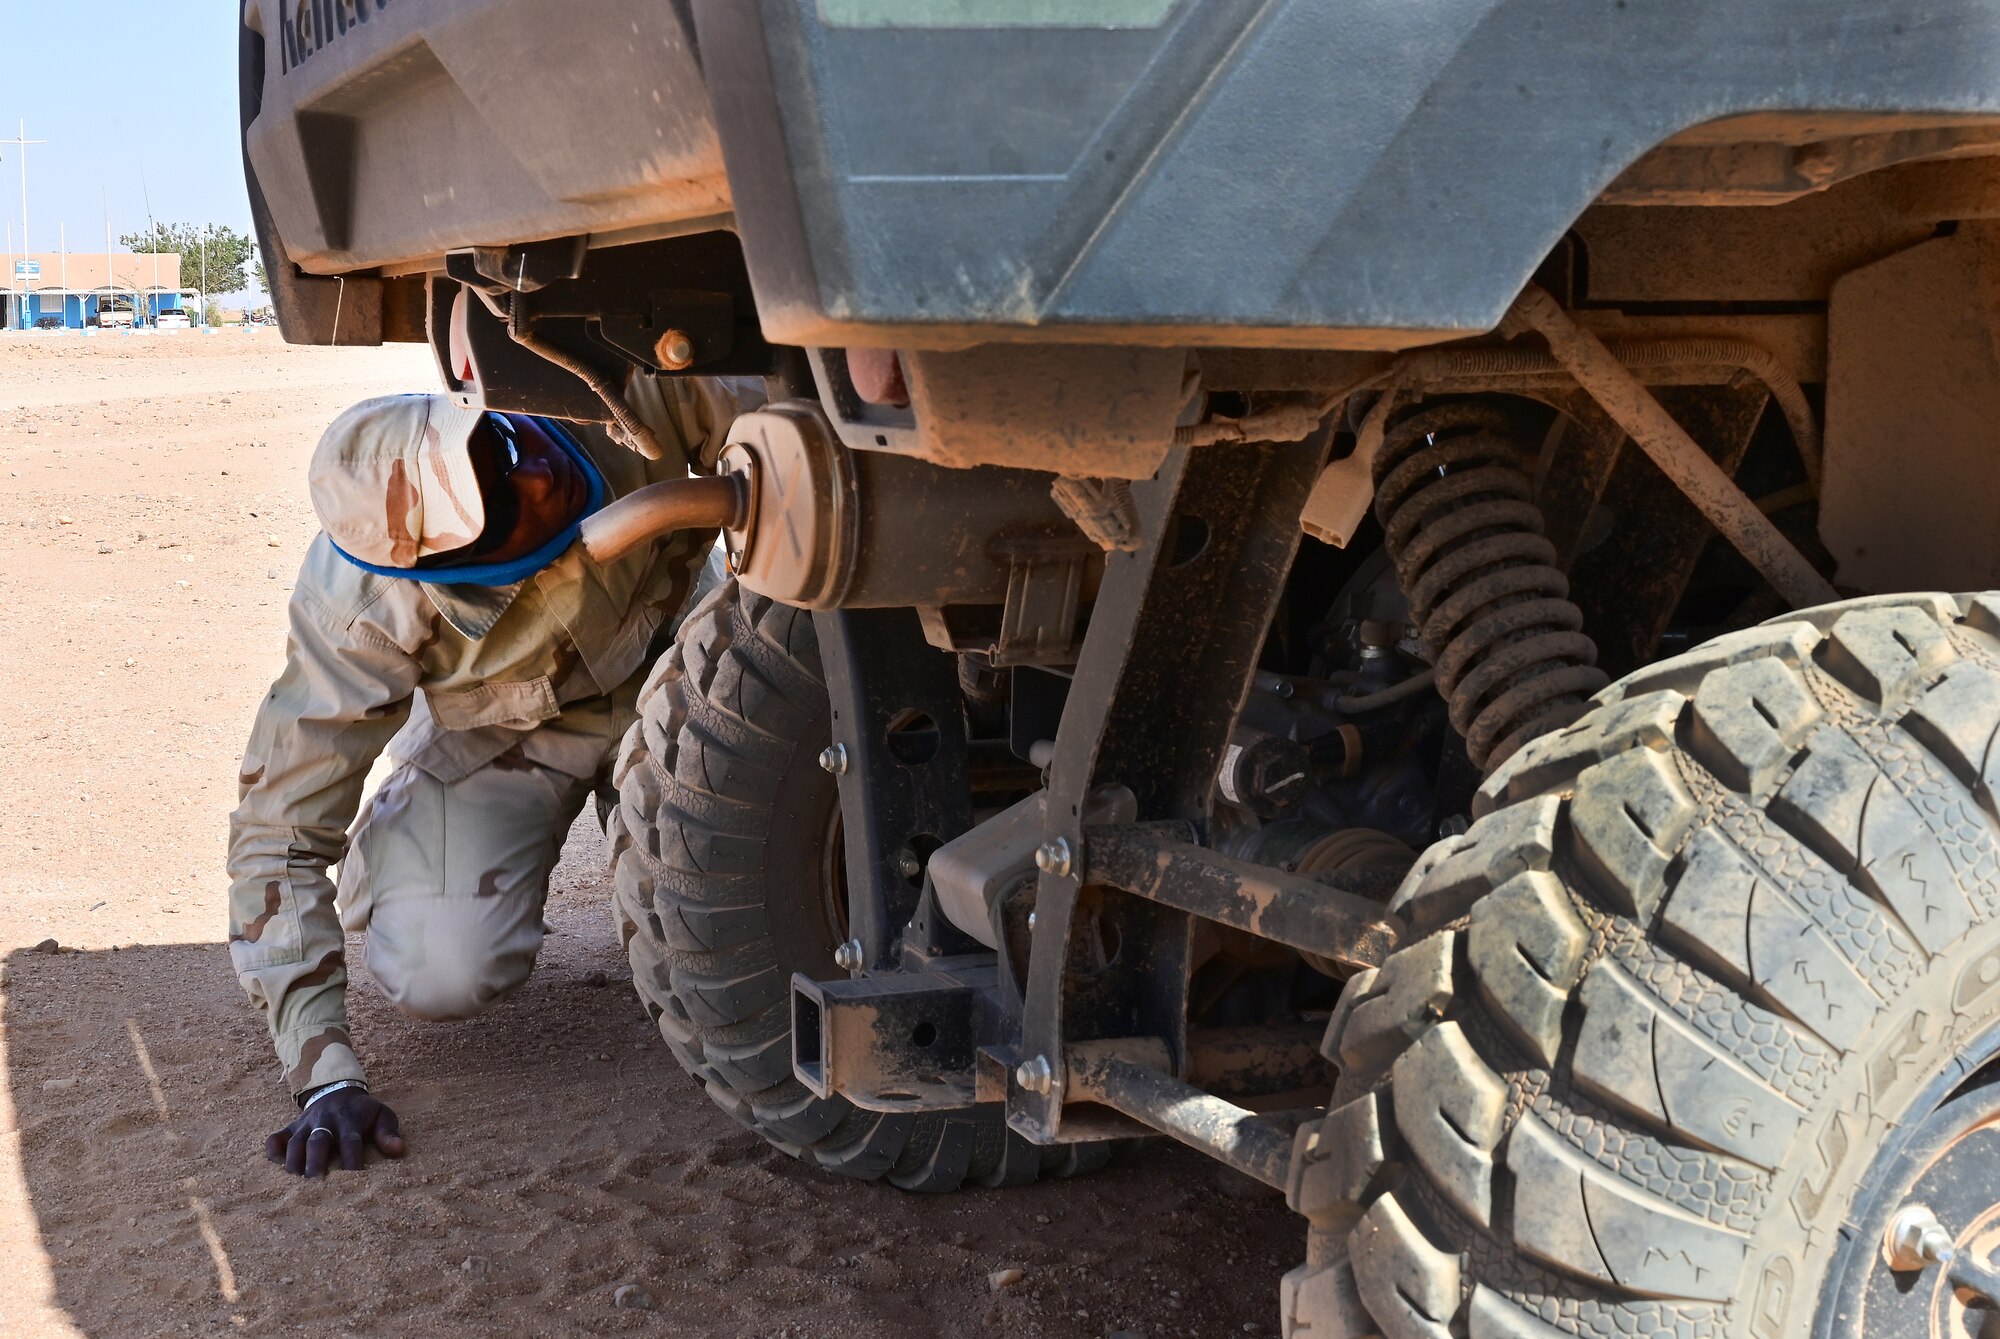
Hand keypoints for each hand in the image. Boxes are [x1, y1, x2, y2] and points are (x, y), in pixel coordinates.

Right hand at [266, 1087, 405, 1176]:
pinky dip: (273, 1150)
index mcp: (349, 1120)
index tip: (354, 1179)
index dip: (352, 1159)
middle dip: (316, 1161)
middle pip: (318, 1141)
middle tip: (316, 1183)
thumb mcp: (381, 1115)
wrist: (337, 1091)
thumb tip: (399, 1150)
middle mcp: (325, 1121)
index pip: (350, 1141)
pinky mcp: (290, 1128)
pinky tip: (275, 1164)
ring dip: (294, 1161)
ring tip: (296, 1182)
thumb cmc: (362, 1112)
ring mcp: (305, 1124)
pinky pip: (276, 1138)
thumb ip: (388, 1133)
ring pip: (295, 1142)